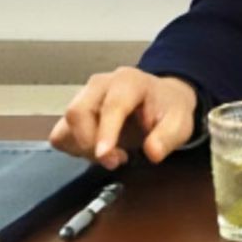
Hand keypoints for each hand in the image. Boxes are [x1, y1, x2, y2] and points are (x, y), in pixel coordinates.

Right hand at [49, 67, 196, 168]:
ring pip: (66, 125)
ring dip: (83, 148)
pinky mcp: (74, 111)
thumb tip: (153, 152)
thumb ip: (168, 136)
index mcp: (129, 81)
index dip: (105, 132)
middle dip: (91, 143)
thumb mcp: (180, 122)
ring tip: (113, 155)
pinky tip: (99, 149)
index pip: (111, 106)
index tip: (105, 156)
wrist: (162, 99)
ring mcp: (84, 95)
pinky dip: (75, 148)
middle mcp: (101, 84)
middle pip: (78, 112)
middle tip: (116, 161)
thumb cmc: (168, 109)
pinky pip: (61, 134)